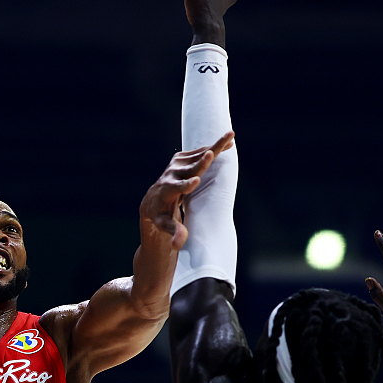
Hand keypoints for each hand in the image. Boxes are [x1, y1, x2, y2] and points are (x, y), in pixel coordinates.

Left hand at [141, 131, 234, 248]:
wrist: (152, 199)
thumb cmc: (160, 215)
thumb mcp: (165, 225)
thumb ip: (173, 233)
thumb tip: (177, 245)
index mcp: (168, 191)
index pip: (178, 188)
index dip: (187, 185)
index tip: (195, 181)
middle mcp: (171, 174)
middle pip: (191, 167)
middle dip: (202, 161)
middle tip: (212, 153)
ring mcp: (176, 164)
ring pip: (198, 155)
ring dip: (215, 147)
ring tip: (230, 137)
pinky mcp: (181, 158)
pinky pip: (200, 151)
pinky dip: (214, 147)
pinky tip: (228, 141)